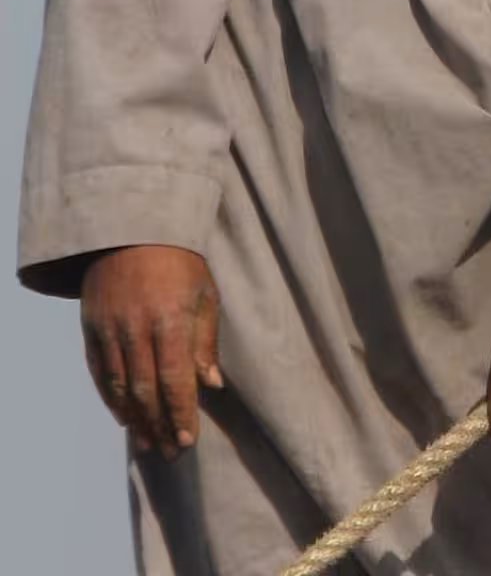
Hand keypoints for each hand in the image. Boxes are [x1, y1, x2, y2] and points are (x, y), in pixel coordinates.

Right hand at [80, 246, 221, 458]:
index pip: (175, 380)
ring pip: (121, 387)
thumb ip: (206, 340)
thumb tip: (211, 385)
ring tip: (147, 443)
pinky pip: (99, 373)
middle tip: (170, 452)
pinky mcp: (91, 326)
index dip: (180, 414)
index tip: (187, 441)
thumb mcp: (204, 292)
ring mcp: (109, 328)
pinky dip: (112, 399)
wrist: (134, 226)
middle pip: (146, 391)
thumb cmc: (180, 260)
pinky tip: (125, 417)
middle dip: (159, 426)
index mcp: (169, 319)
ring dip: (135, 420)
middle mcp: (136, 328)